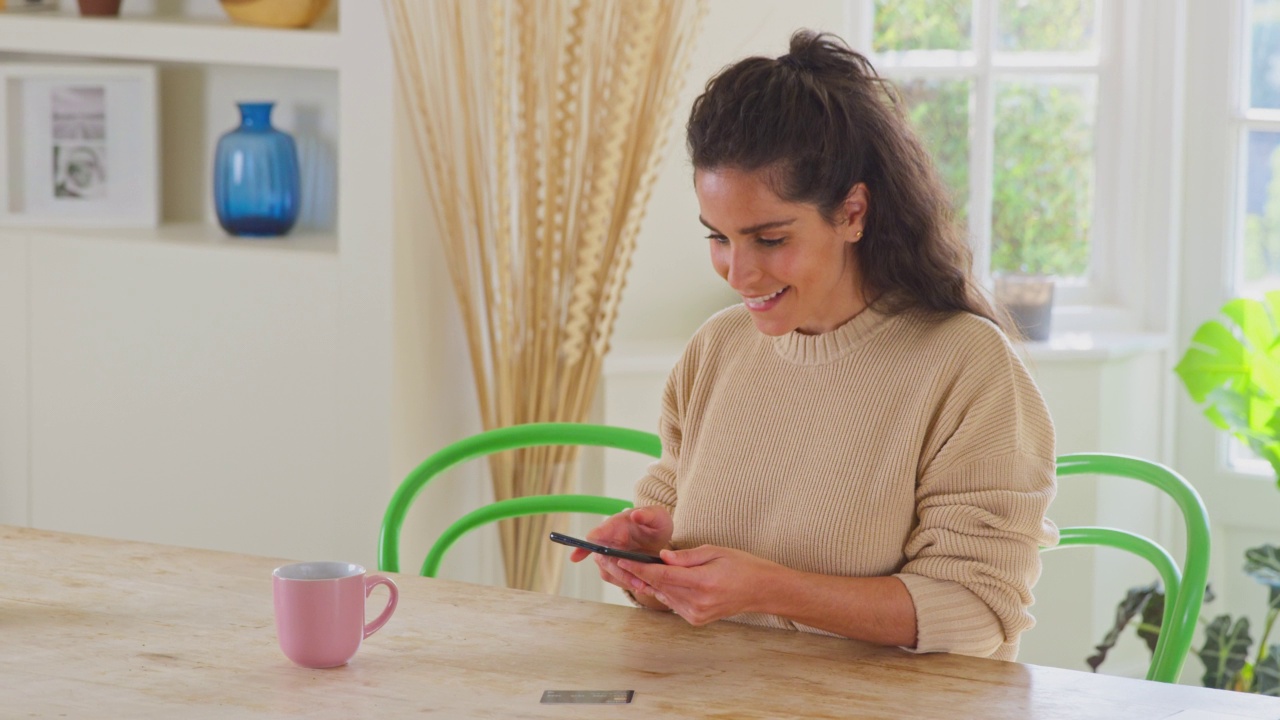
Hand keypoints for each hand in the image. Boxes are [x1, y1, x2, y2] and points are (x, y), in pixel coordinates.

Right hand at [569, 506, 672, 598]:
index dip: (590, 541)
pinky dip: (625, 584)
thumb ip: (647, 514)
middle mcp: (607, 540)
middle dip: (619, 571)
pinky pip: (613, 578)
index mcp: (615, 526)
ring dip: (623, 580)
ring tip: (642, 585)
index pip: (596, 534)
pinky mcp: (613, 566)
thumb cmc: (654, 523)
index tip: (590, 545)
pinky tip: (638, 585)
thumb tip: (636, 514)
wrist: (657, 536)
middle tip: (638, 581)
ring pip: (607, 571)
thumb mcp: (657, 516)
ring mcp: (608, 554)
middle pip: (602, 558)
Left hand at [618, 545, 785, 625]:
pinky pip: (672, 603)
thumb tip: (661, 557)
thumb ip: (686, 556)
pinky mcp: (696, 619)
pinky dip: (663, 591)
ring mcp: (696, 614)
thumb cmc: (742, 566)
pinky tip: (656, 581)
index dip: (639, 568)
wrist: (761, 590)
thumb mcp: (715, 551)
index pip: (662, 576)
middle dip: (638, 574)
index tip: (621, 559)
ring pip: (663, 596)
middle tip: (618, 561)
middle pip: (658, 587)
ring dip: (649, 583)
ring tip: (632, 568)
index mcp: (702, 583)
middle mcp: (697, 603)